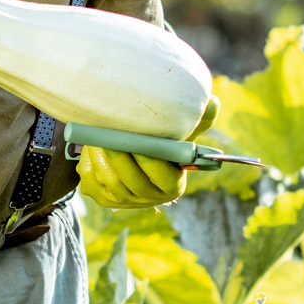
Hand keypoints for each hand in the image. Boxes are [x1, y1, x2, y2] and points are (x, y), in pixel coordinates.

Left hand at [74, 92, 220, 210]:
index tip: (139, 136)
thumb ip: (195, 120)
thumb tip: (213, 102)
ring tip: (96, 135)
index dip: (149, 156)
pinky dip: (90, 162)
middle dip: (120, 154)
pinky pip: (93, 181)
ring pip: (110, 180)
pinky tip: (91, 146)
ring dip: (101, 156)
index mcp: (172, 185)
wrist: (128, 155)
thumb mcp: (177, 132)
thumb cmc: (158, 140)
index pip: (162, 173)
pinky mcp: (103, 198)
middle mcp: (149, 198)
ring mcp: (124, 201)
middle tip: (109, 132)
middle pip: (132, 179)